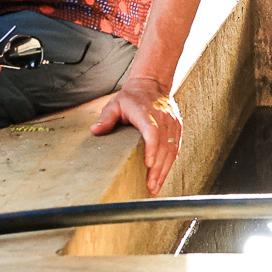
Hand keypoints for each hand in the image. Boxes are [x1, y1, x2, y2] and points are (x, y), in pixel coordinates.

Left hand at [92, 75, 183, 193]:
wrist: (152, 84)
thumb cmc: (132, 97)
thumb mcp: (115, 104)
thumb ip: (106, 118)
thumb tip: (95, 130)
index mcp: (147, 113)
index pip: (153, 132)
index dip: (152, 149)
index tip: (148, 164)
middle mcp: (163, 118)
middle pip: (164, 146)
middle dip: (158, 168)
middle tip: (150, 186)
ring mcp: (172, 123)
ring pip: (172, 149)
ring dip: (165, 169)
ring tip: (155, 187)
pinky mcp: (177, 128)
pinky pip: (175, 147)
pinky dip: (170, 163)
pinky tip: (163, 175)